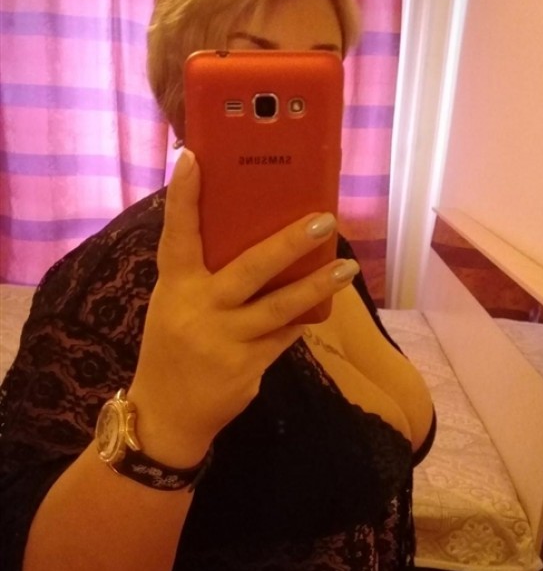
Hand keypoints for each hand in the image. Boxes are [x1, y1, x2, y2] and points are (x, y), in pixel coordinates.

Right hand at [128, 150, 359, 465]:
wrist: (167, 413)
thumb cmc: (170, 346)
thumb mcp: (173, 304)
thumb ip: (201, 276)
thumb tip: (245, 237)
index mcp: (175, 287)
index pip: (177, 234)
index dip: (183, 195)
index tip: (195, 157)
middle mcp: (200, 310)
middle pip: (251, 268)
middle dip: (290, 242)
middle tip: (325, 218)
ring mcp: (226, 341)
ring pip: (281, 306)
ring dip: (318, 285)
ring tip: (346, 266)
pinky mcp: (248, 367)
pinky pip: (285, 335)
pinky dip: (303, 318)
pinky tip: (323, 305)